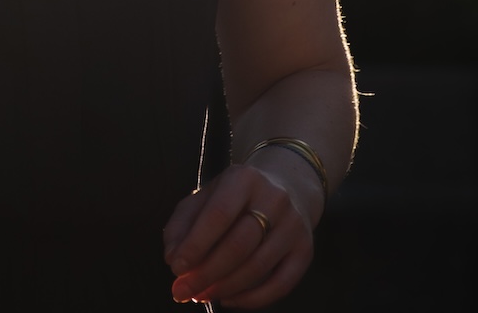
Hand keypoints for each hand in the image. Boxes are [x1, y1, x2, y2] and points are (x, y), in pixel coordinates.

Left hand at [162, 162, 315, 306]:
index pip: (218, 214)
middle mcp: (274, 198)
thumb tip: (172, 258)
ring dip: (225, 288)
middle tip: (183, 290)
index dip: (196, 244)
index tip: (175, 267)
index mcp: (244, 178)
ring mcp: (293, 225)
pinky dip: (252, 299)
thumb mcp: (205, 197)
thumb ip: (182, 224)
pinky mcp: (305, 249)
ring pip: (258, 267)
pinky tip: (229, 299)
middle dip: (207, 273)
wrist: (284, 186)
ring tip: (202, 294)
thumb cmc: (234, 198)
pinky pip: (280, 284)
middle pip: (239, 245)